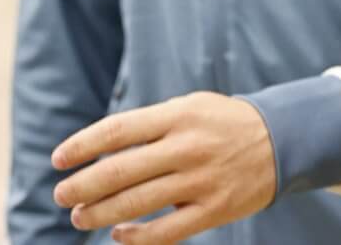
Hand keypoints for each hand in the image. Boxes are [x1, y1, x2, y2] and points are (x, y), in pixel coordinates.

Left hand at [51, 92, 276, 242]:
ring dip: (98, 214)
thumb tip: (96, 151)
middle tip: (62, 195)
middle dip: (81, 187)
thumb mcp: (191, 108)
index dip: (82, 146)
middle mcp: (188, 146)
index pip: (118, 130)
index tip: (58, 160)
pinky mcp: (213, 210)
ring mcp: (201, 180)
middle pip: (119, 172)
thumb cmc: (222, 124)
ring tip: (80, 216)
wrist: (283, 140)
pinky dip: (134, 238)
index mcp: (180, 116)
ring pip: (134, 205)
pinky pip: (163, 233)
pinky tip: (119, 235)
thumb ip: (149, 126)